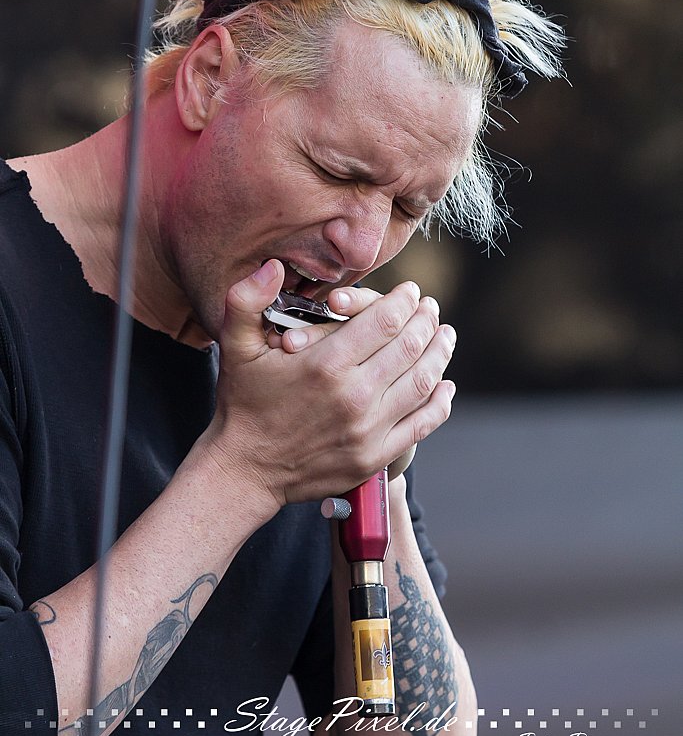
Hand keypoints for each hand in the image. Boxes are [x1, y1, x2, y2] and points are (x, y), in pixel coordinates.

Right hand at [202, 260, 455, 511]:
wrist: (245, 469)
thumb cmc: (243, 403)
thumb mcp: (235, 347)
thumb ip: (246, 300)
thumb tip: (272, 267)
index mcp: (324, 365)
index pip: (384, 321)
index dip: (404, 301)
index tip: (410, 291)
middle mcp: (352, 397)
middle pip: (409, 347)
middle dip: (426, 320)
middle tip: (431, 307)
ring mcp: (367, 430)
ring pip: (422, 382)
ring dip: (440, 353)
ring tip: (445, 335)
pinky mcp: (374, 456)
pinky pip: (421, 425)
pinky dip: (440, 402)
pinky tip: (445, 385)